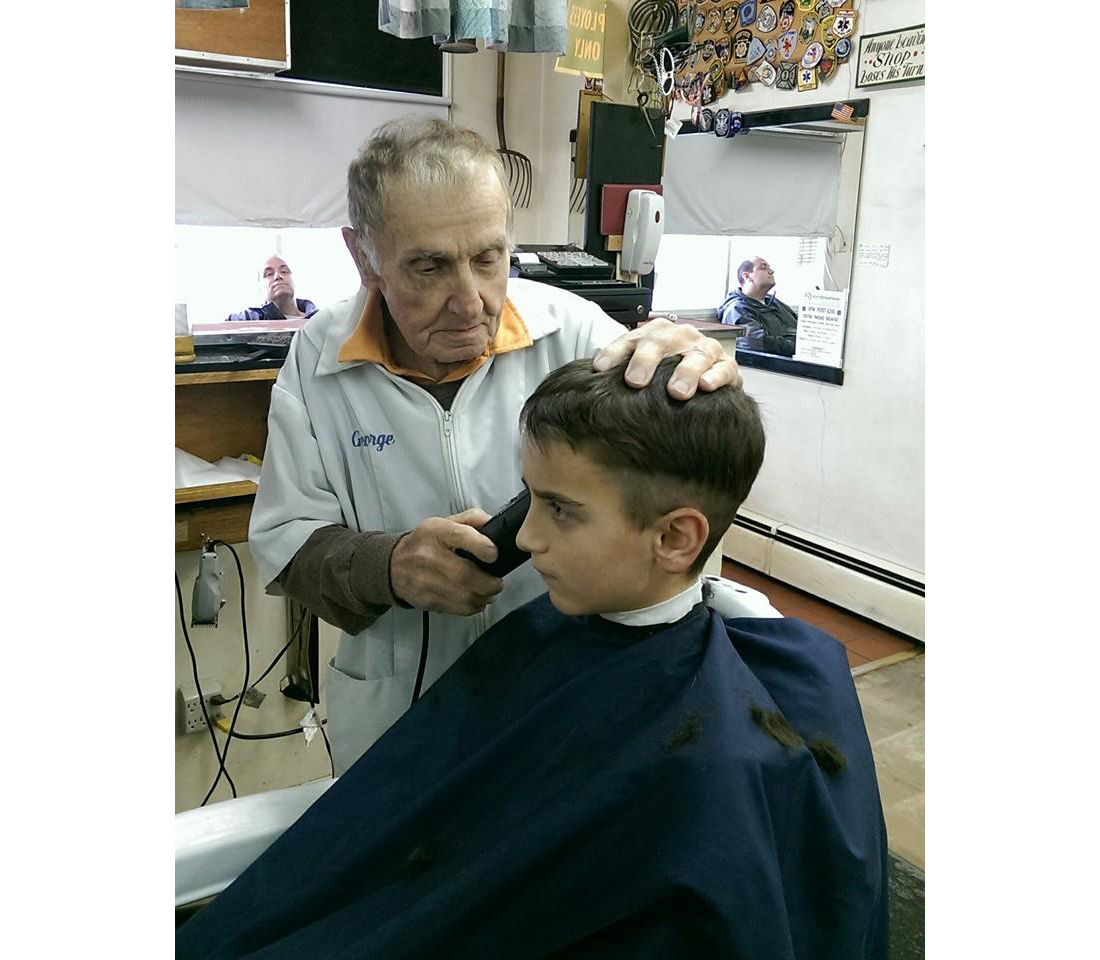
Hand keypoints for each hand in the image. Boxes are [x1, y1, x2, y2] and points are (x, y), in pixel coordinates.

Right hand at [390, 508, 504, 615]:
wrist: (394, 566)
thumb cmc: (424, 543)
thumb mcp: (445, 522)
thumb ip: (472, 519)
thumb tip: (492, 523)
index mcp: (435, 532)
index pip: (459, 535)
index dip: (481, 546)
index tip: (493, 554)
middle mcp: (428, 556)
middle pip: (465, 574)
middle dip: (489, 582)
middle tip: (497, 581)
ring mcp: (426, 581)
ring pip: (465, 597)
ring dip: (485, 596)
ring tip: (488, 590)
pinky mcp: (429, 601)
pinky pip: (459, 609)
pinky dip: (474, 606)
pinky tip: (476, 598)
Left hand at [593, 316, 742, 396]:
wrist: (702, 377)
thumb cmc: (663, 375)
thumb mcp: (639, 370)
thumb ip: (618, 374)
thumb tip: (588, 387)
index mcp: (653, 334)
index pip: (629, 340)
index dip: (614, 353)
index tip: (600, 369)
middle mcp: (679, 337)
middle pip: (661, 342)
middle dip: (647, 361)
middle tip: (635, 381)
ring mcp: (704, 350)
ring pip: (696, 355)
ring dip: (685, 372)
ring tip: (676, 392)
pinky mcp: (726, 366)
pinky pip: (724, 368)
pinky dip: (716, 376)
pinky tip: (706, 387)